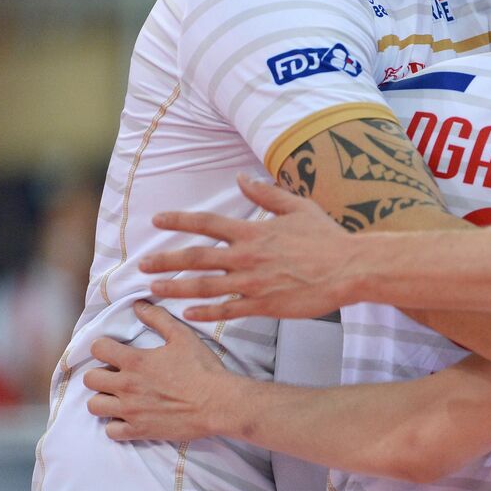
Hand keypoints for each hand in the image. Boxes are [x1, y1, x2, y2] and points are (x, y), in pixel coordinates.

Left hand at [85, 301, 241, 440]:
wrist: (217, 403)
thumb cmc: (202, 368)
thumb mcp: (183, 336)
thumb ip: (158, 319)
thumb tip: (138, 305)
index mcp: (135, 361)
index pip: (98, 348)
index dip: (103, 346)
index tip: (112, 349)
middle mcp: (126, 386)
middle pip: (90, 379)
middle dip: (99, 373)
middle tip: (115, 373)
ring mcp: (130, 411)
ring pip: (94, 406)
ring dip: (103, 399)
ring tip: (118, 396)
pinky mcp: (138, 430)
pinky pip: (110, 431)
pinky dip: (116, 424)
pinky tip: (128, 416)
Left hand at [143, 174, 357, 320]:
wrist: (349, 268)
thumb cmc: (327, 237)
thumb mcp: (298, 208)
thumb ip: (267, 194)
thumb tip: (242, 179)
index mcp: (254, 231)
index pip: (207, 223)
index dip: (179, 220)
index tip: (157, 220)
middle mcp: (247, 257)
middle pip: (196, 258)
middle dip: (166, 260)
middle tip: (142, 265)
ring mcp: (253, 283)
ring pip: (204, 287)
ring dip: (176, 288)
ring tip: (154, 289)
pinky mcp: (263, 305)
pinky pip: (226, 310)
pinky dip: (205, 312)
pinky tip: (188, 312)